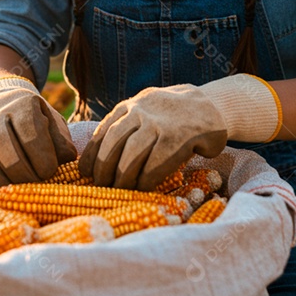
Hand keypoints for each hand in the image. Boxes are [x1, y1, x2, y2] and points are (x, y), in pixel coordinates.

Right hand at [0, 77, 76, 196]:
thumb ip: (61, 145)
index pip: (31, 136)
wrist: (3, 105)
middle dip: (21, 175)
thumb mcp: (54, 127)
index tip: (49, 174)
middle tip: (32, 187)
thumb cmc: (35, 123)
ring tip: (11, 193)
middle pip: (4, 148)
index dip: (42, 161)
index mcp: (23, 105)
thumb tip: (65, 163)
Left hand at [79, 84, 227, 190]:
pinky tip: (143, 188)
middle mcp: (142, 111)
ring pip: (132, 153)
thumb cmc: (173, 117)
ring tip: (120, 190)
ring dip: (123, 176)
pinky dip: (146, 179)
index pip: (103, 131)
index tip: (85, 172)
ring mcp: (160, 123)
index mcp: (130, 105)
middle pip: (114, 142)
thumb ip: (126, 125)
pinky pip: (156, 162)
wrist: (211, 106)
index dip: (92, 154)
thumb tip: (98, 157)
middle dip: (104, 167)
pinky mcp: (179, 137)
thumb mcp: (146, 110)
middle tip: (101, 186)